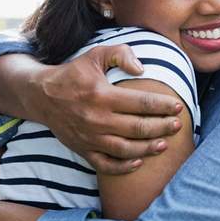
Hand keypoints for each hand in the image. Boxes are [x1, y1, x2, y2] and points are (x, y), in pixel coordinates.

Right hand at [37, 44, 184, 173]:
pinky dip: (123, 167)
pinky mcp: (83, 150)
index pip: (141, 103)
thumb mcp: (95, 54)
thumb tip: (142, 68)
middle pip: (138, 128)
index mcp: (102, 95)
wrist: (41, 95)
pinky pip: (105, 165)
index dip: (162, 105)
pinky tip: (138, 162)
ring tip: (165, 144)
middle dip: (162, 127)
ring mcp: (90, 138)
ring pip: (125, 149)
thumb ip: (121, 54)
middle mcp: (97, 119)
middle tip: (178, 125)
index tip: (177, 106)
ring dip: (148, 148)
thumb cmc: (74, 73)